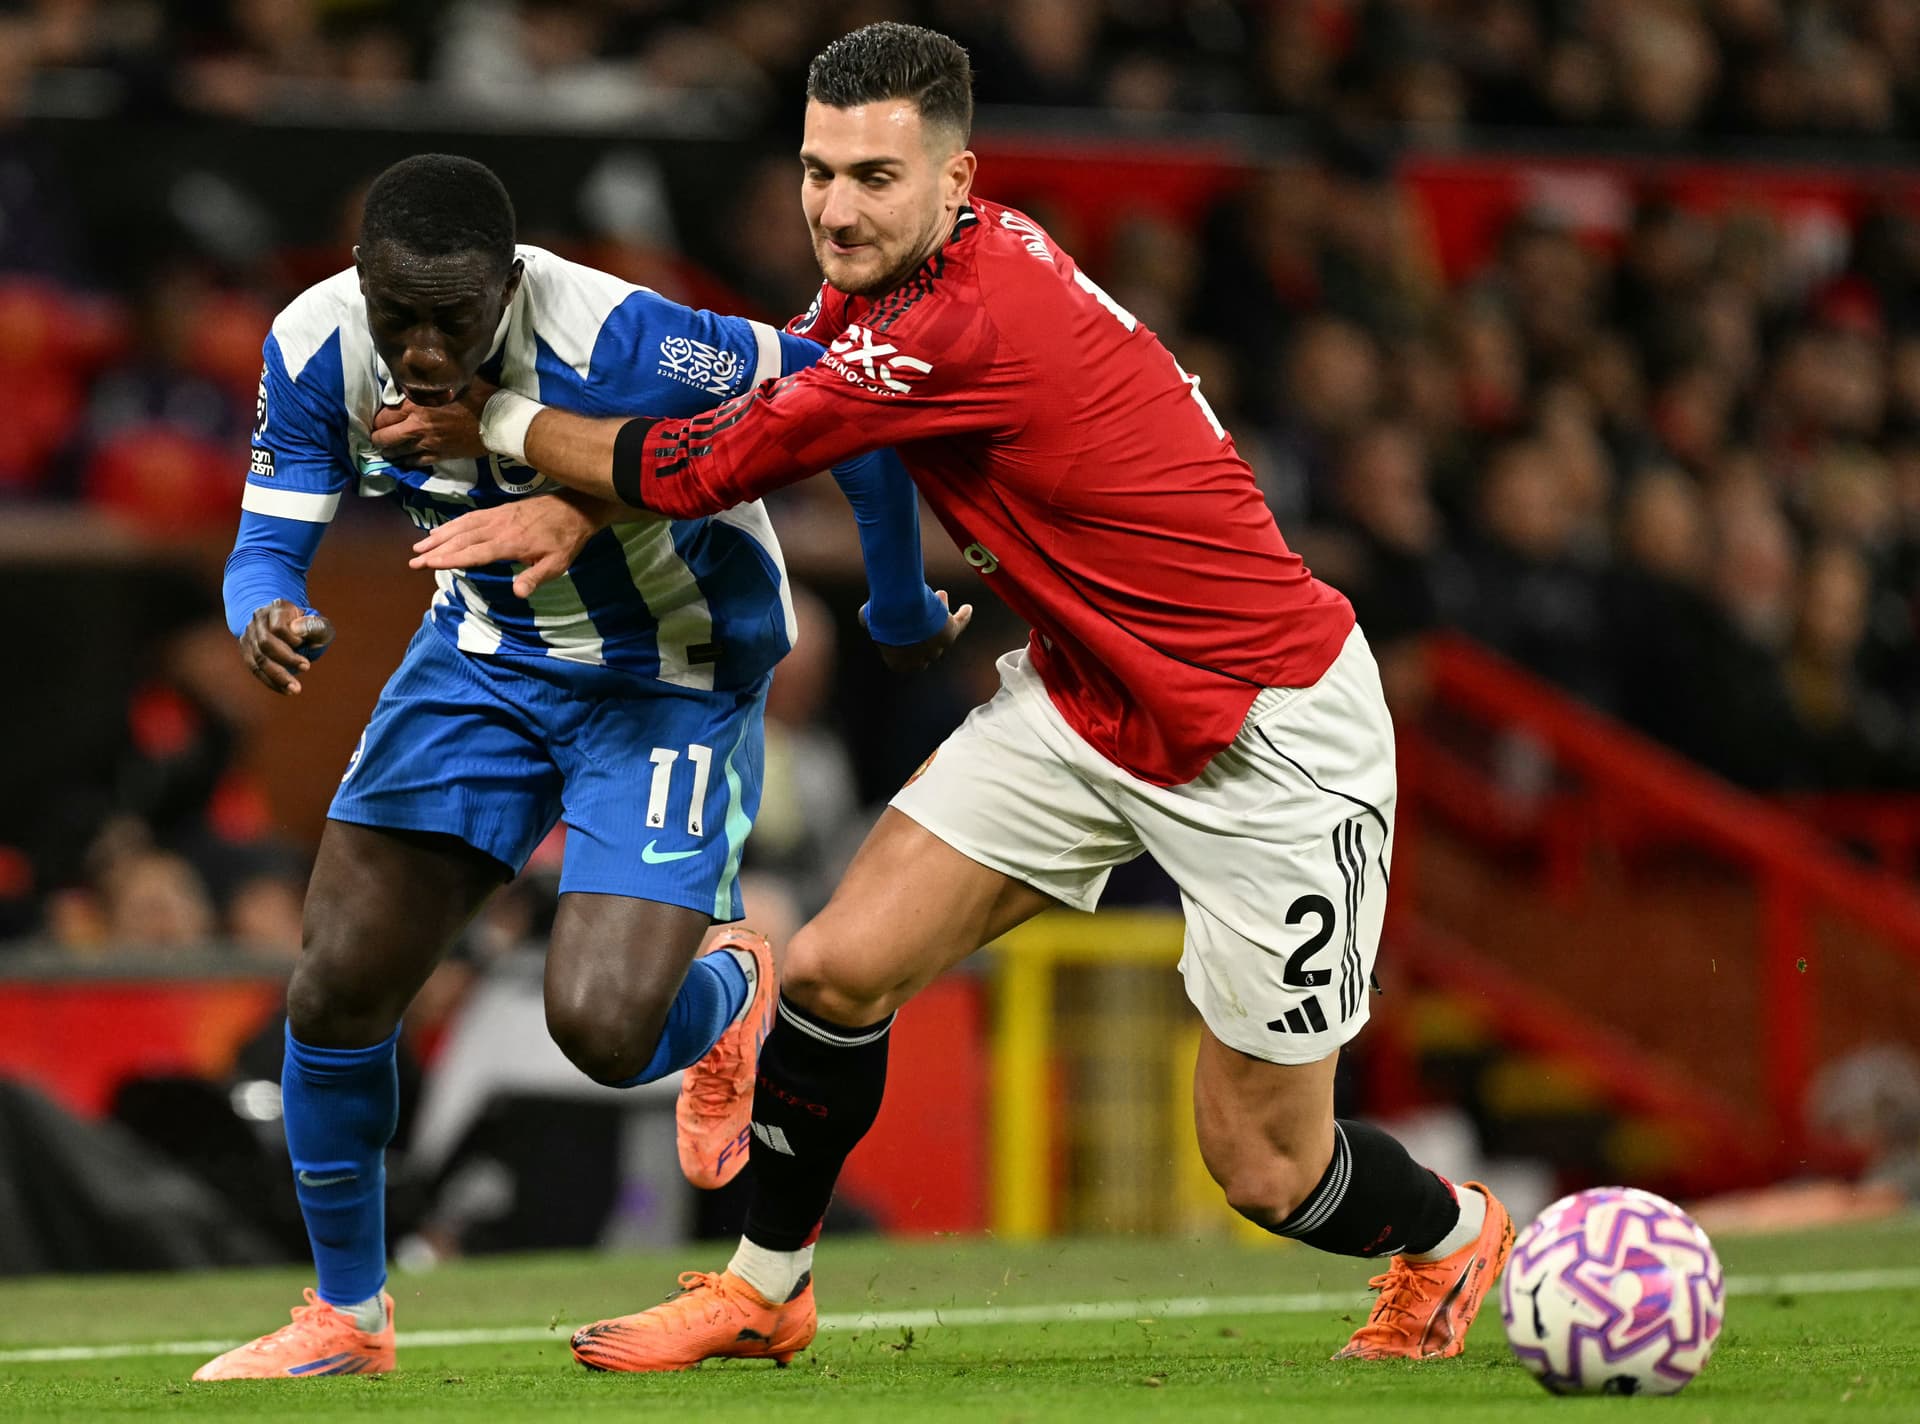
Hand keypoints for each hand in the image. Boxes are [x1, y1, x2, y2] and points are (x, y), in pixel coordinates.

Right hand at [239, 599, 334, 694]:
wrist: (287, 625)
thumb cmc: (307, 628)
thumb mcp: (319, 624)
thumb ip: (315, 626)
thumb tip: (297, 631)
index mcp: (277, 608)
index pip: (279, 626)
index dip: (293, 639)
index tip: (304, 644)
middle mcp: (259, 619)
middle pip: (265, 643)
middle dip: (286, 659)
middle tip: (307, 668)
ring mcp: (249, 634)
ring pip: (258, 659)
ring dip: (277, 676)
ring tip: (295, 689)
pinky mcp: (246, 649)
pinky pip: (255, 669)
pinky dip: (270, 681)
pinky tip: (285, 690)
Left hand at [370, 378, 494, 467]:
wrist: (499, 422)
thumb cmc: (480, 396)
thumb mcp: (454, 378)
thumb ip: (434, 377)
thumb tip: (424, 366)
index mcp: (416, 404)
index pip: (384, 415)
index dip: (378, 418)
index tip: (379, 418)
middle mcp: (417, 426)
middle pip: (384, 436)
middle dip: (377, 436)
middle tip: (378, 434)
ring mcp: (427, 444)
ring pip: (396, 452)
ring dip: (388, 451)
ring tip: (387, 449)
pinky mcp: (439, 456)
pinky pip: (415, 463)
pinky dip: (406, 462)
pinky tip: (404, 459)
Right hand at [409, 491, 612, 596]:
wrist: (575, 508)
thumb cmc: (566, 541)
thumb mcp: (556, 564)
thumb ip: (535, 578)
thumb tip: (518, 594)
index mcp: (509, 543)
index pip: (473, 553)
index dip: (450, 559)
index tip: (429, 564)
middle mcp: (497, 528)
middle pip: (461, 540)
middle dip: (435, 550)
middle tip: (413, 561)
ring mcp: (496, 517)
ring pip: (461, 526)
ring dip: (439, 536)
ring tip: (419, 546)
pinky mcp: (498, 511)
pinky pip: (470, 517)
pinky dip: (452, 524)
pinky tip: (442, 531)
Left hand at [868, 590, 972, 672]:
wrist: (902, 613)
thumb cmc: (883, 616)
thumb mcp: (869, 617)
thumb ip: (869, 620)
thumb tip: (865, 617)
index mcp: (899, 662)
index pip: (904, 660)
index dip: (904, 645)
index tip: (902, 632)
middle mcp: (919, 658)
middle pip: (924, 644)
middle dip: (923, 628)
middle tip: (921, 612)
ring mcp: (936, 647)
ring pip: (940, 631)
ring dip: (941, 613)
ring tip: (941, 595)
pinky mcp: (950, 633)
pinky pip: (959, 624)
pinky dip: (963, 616)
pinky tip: (967, 608)